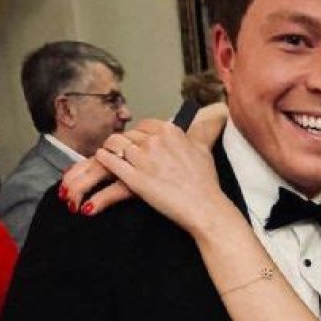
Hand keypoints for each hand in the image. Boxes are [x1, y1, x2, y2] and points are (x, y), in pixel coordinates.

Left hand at [62, 104, 227, 214]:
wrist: (203, 206)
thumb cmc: (205, 180)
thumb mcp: (204, 148)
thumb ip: (202, 130)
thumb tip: (217, 115)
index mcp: (170, 131)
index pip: (145, 124)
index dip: (139, 134)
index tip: (139, 142)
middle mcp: (155, 141)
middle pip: (128, 134)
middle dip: (125, 143)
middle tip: (124, 152)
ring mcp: (142, 159)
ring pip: (114, 144)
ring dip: (110, 149)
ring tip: (109, 155)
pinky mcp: (132, 178)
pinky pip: (109, 161)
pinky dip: (103, 159)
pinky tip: (103, 161)